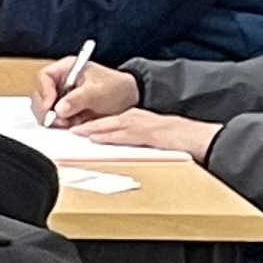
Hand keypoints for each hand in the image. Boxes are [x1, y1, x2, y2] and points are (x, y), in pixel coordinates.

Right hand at [41, 63, 140, 128]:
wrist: (129, 99)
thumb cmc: (116, 87)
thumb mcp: (97, 92)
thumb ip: (78, 99)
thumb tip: (59, 108)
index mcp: (67, 69)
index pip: (45, 76)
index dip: (44, 91)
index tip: (50, 105)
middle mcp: (60, 81)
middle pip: (40, 94)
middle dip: (46, 109)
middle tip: (56, 119)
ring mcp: (62, 95)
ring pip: (44, 107)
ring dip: (52, 118)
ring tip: (67, 122)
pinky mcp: (65, 109)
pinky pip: (53, 117)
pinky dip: (59, 123)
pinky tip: (70, 124)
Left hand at [68, 108, 219, 159]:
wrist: (195, 136)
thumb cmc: (175, 139)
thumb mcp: (149, 136)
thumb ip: (131, 138)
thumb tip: (114, 144)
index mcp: (135, 118)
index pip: (108, 119)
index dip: (90, 122)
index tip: (74, 126)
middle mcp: (135, 118)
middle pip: (105, 119)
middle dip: (86, 123)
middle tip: (67, 127)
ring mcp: (141, 124)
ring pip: (110, 124)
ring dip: (91, 127)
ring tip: (74, 131)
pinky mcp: (146, 133)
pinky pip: (123, 133)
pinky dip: (107, 134)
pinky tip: (95, 136)